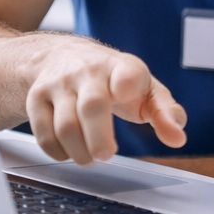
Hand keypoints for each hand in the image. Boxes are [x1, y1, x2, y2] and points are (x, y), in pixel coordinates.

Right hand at [26, 38, 187, 164]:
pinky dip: (58, 152)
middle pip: (92, 106)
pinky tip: (70, 151)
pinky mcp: (36, 98)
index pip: (125, 72)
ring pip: (65, 126)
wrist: (61, 56)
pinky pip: (43, 134)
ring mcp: (58, 84)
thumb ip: (166, 113)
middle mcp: (87, 71)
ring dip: (80, 152)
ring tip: (90, 157)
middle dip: (99, 138)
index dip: (126, 83)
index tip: (126, 93)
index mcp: (121, 68)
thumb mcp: (145, 90)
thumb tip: (178, 137)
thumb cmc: (113, 79)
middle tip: (107, 155)